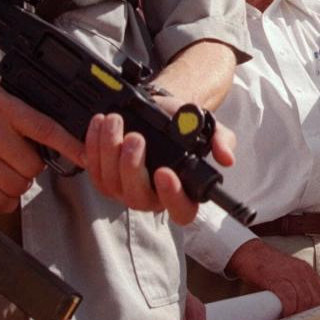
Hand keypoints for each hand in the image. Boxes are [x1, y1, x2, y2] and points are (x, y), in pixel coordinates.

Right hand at [0, 83, 84, 212]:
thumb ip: (23, 113)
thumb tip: (60, 135)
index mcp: (3, 105)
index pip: (46, 128)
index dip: (70, 146)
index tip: (87, 158)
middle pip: (33, 166)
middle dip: (29, 169)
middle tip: (14, 162)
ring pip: (17, 186)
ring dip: (14, 186)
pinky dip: (1, 201)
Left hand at [84, 95, 233, 224]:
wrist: (159, 110)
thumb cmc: (182, 124)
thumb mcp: (207, 128)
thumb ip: (221, 140)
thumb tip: (226, 158)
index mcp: (181, 192)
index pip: (181, 210)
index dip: (173, 197)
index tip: (165, 172)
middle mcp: (153, 197)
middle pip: (138, 197)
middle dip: (132, 167)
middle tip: (135, 138)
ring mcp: (125, 190)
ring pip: (111, 183)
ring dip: (108, 151)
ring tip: (115, 121)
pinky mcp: (103, 178)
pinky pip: (92, 170)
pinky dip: (92, 145)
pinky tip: (99, 124)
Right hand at [225, 239, 319, 316]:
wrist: (249, 253)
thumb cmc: (267, 265)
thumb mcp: (289, 270)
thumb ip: (299, 283)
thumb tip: (304, 304)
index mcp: (306, 269)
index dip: (319, 306)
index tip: (311, 313)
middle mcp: (301, 271)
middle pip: (316, 299)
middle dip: (308, 312)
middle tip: (298, 318)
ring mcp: (290, 275)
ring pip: (304, 300)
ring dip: (298, 312)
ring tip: (290, 317)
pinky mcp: (277, 281)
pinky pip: (289, 300)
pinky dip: (288, 310)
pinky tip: (284, 313)